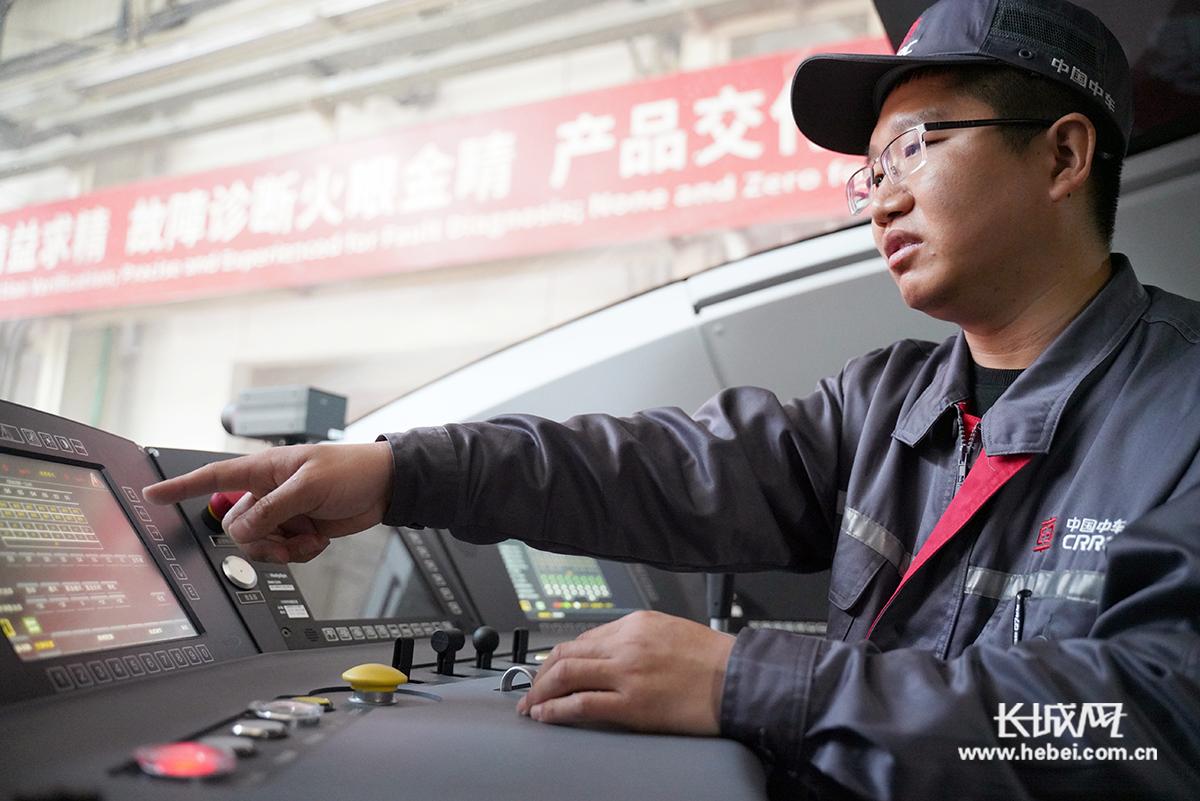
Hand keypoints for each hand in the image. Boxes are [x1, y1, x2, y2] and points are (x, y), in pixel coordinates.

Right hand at [142, 442, 393, 562]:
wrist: (386, 487)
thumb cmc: (352, 470)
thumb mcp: (309, 487)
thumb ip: (273, 509)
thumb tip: (243, 531)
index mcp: (264, 470)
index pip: (213, 478)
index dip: (181, 487)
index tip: (152, 495)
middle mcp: (268, 491)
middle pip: (237, 526)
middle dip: (259, 538)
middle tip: (286, 536)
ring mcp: (283, 512)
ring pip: (258, 543)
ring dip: (282, 548)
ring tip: (308, 536)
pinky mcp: (298, 529)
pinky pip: (283, 552)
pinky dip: (299, 552)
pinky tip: (317, 538)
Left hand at [516, 610, 735, 734]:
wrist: (738, 679)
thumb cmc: (712, 659)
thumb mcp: (669, 631)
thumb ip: (636, 638)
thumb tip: (608, 654)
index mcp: (634, 623)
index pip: (582, 638)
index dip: (558, 658)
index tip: (549, 671)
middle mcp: (625, 643)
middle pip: (565, 655)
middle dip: (539, 675)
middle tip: (529, 691)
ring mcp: (626, 673)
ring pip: (565, 676)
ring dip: (540, 693)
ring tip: (530, 707)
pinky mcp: (631, 703)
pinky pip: (581, 704)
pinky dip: (556, 710)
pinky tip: (546, 716)